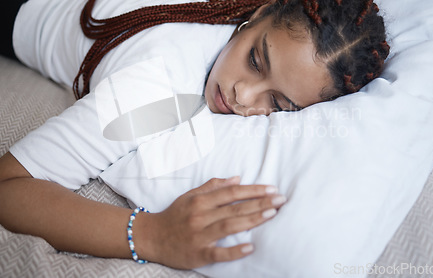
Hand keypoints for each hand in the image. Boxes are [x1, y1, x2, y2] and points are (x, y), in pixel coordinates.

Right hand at [134, 176, 285, 268]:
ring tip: (272, 214)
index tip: (271, 188)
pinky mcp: (198, 253)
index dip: (253, 190)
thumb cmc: (174, 215)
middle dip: (260, 202)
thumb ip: (212, 187)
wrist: (151, 237)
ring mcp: (199, 235)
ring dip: (252, 219)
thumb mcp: (190, 196)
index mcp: (200, 201)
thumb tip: (237, 178)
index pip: (231, 192)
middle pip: (234, 207)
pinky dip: (234, 250)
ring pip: (229, 225)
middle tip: (281, 199)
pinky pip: (218, 252)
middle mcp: (200, 216)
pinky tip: (251, 246)